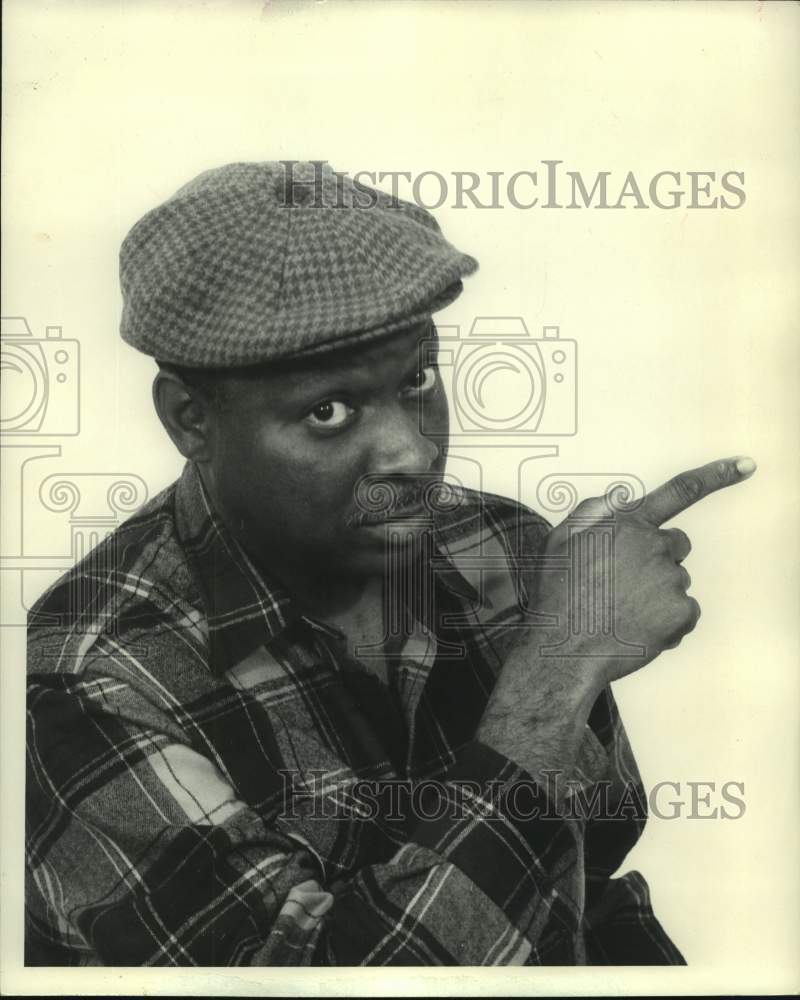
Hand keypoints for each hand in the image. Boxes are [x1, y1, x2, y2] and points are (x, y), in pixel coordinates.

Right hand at [536, 455, 756, 683]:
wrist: (563, 649)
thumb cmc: (558, 596)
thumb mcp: (559, 540)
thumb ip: (593, 511)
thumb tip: (620, 497)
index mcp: (628, 524)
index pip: (679, 491)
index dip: (716, 475)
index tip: (746, 465)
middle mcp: (654, 546)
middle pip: (675, 545)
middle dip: (657, 559)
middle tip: (624, 585)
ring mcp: (671, 580)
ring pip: (676, 582)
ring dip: (657, 595)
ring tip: (621, 612)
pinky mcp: (681, 612)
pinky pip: (685, 612)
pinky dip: (667, 622)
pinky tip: (636, 628)